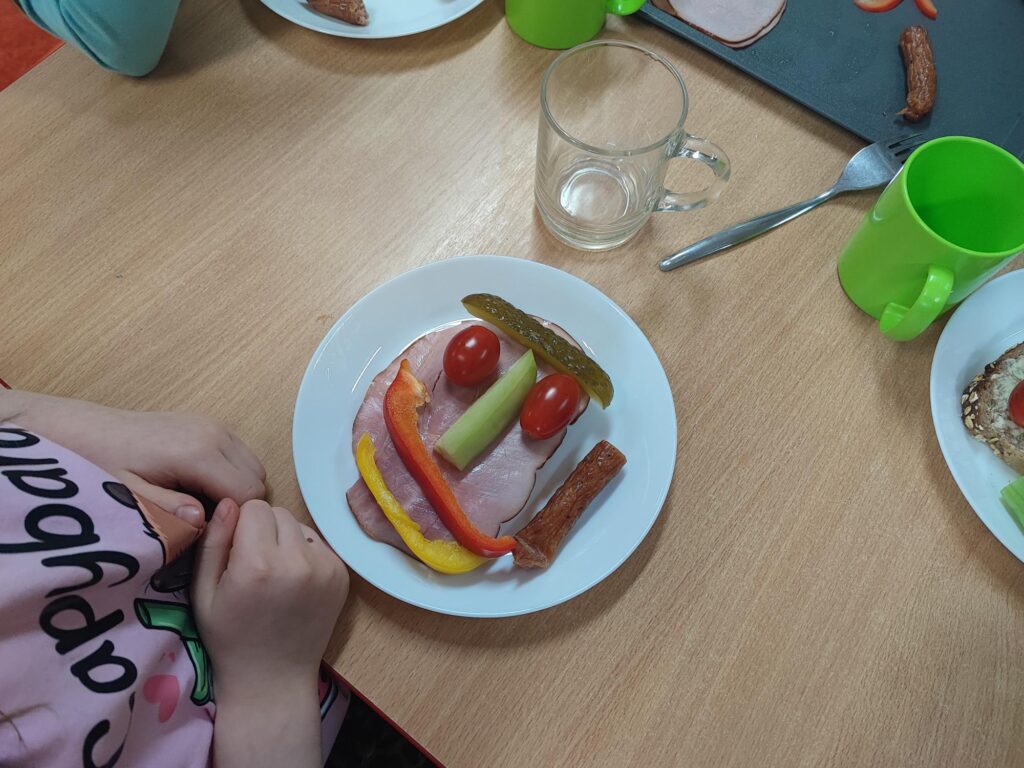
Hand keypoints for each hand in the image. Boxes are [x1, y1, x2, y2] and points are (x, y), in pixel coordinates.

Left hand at [0, 390, 265, 525]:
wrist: (79, 429)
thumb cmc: (97, 464)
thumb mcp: (126, 497)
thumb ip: (166, 511)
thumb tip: (203, 521)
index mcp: (199, 452)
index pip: (249, 496)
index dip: (236, 523)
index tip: (210, 539)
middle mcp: (216, 433)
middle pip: (258, 482)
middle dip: (240, 508)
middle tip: (206, 528)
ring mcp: (215, 425)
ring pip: (253, 468)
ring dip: (237, 492)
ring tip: (201, 510)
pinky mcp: (210, 424)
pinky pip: (240, 456)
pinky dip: (231, 477)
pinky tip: (199, 490)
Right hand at [192, 499, 348, 698]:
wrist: (272, 679)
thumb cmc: (229, 638)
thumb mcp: (203, 592)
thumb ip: (213, 542)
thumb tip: (229, 502)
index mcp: (258, 564)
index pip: (253, 507)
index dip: (240, 525)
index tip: (235, 550)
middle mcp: (297, 562)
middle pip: (279, 513)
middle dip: (263, 529)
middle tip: (254, 563)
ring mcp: (325, 568)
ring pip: (300, 525)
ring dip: (286, 539)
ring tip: (274, 574)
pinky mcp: (341, 574)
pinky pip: (318, 543)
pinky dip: (304, 554)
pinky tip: (293, 582)